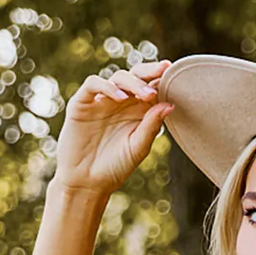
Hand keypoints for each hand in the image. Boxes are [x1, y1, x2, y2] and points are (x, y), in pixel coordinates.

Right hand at [54, 60, 172, 196]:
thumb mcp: (138, 147)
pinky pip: (93, 84)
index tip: (173, 72)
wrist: (87, 182)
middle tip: (162, 72)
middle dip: (149, 72)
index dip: (160, 79)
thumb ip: (151, 126)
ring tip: (146, 95)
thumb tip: (170, 105)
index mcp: (136, 111)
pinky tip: (121, 98)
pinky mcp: (82, 102)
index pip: (150, 88)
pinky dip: (108, 87)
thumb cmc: (115, 167)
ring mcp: (101, 100)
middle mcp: (119, 102)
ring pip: (117, 78)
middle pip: (135, 76)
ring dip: (133, 82)